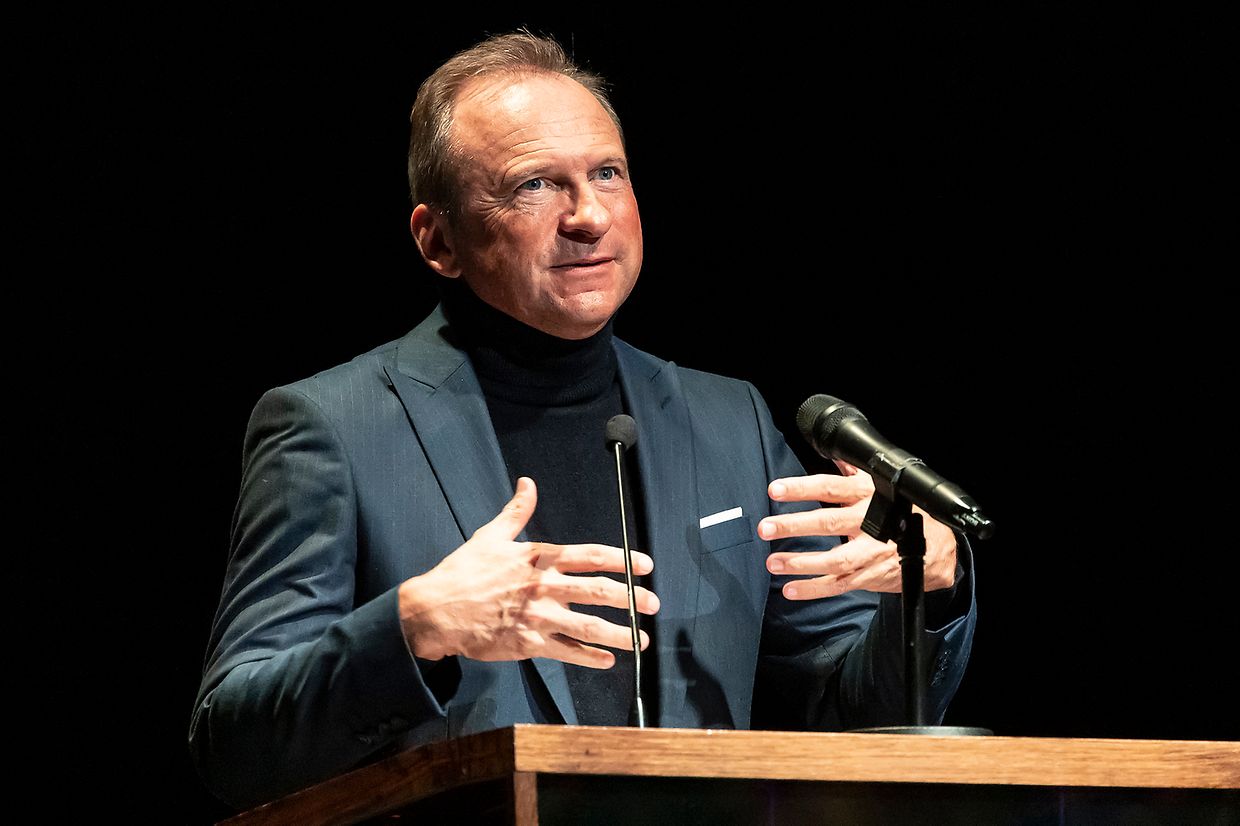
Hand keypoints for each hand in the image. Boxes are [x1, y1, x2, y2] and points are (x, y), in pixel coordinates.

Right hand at [398, 477, 658, 667]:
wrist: (435, 611)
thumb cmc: (462, 572)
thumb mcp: (490, 536)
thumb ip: (516, 511)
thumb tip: (528, 482)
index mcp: (538, 558)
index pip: (591, 556)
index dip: (623, 559)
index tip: (646, 565)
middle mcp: (543, 586)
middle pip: (597, 591)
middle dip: (631, 598)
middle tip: (654, 603)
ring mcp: (537, 617)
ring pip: (588, 626)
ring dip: (619, 634)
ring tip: (642, 640)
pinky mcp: (527, 644)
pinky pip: (566, 652)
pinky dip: (589, 657)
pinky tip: (608, 661)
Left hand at [756, 462, 956, 600]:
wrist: (937, 550)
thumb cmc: (904, 512)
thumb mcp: (882, 485)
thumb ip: (853, 471)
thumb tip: (833, 449)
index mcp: (868, 495)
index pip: (831, 487)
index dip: (802, 488)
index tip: (776, 489)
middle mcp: (869, 522)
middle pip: (829, 522)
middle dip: (795, 525)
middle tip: (766, 528)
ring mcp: (870, 552)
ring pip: (833, 559)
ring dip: (800, 563)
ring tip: (773, 562)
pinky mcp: (869, 576)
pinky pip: (839, 584)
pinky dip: (814, 589)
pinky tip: (790, 589)